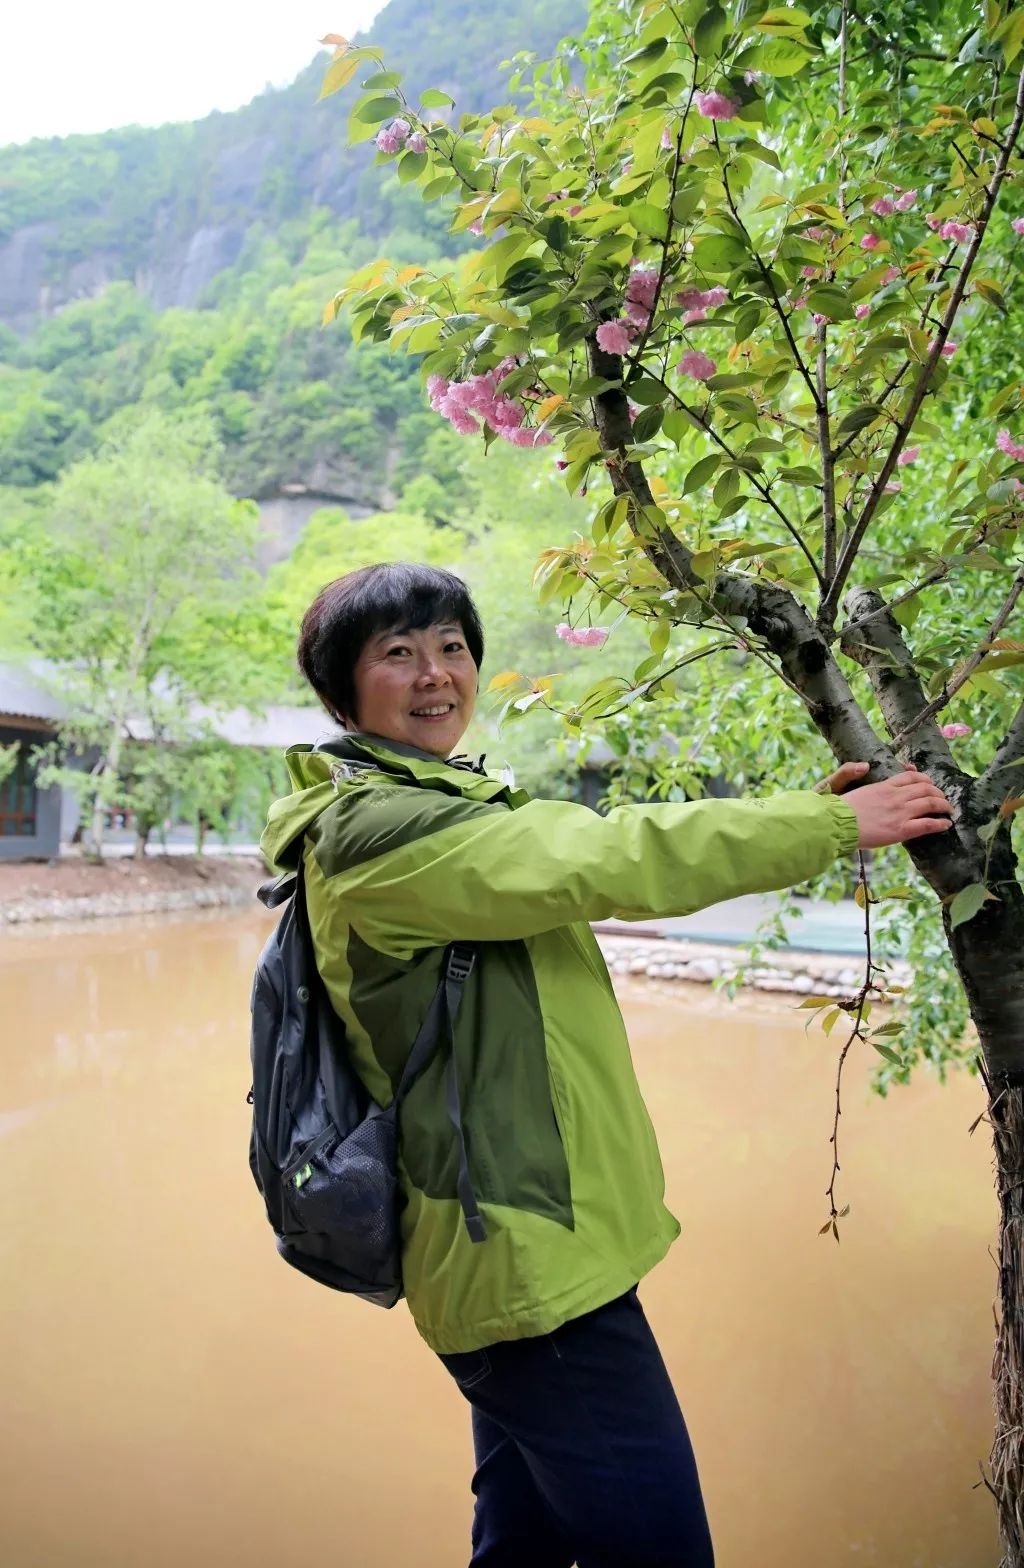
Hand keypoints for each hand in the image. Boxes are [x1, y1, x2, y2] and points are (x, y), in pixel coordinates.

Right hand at [820, 761, 952, 847]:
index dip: (923, 778)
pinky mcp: (902, 829)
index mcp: (884, 786)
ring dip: (943, 806)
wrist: (837, 824)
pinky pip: (928, 824)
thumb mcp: (846, 785)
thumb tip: (864, 765)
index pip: (910, 776)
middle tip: (942, 798)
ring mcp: (901, 812)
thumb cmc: (839, 809)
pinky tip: (946, 824)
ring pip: (931, 803)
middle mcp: (896, 796)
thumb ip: (854, 773)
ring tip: (948, 809)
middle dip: (938, 792)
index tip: (928, 783)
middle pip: (926, 788)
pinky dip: (940, 823)